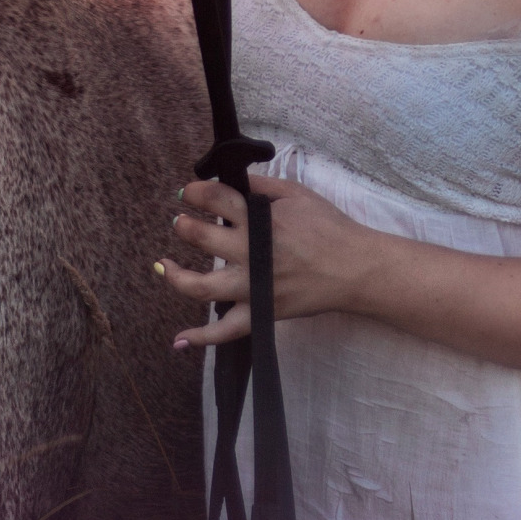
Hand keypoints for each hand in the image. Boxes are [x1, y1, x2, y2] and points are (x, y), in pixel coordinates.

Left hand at [155, 174, 375, 349]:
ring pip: (200, 287)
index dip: (195, 193)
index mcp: (261, 220)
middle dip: (184, 226)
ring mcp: (253, 287)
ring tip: (164, 264)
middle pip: (202, 238)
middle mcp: (252, 253)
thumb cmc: (330, 228)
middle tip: (180, 223)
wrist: (356, 268)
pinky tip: (178, 339)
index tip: (189, 194)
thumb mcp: (298, 194)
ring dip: (175, 275)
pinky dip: (200, 337)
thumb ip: (262, 186)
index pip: (215, 199)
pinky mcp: (261, 314)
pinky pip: (225, 332)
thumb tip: (232, 180)